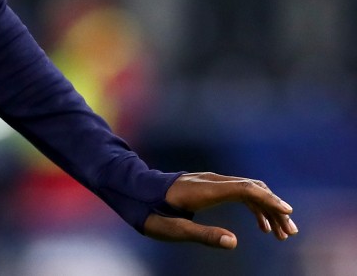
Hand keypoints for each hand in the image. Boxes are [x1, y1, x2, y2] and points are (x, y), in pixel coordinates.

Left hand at [143, 171, 297, 248]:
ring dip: (267, 209)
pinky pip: (238, 193)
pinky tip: (262, 225)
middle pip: (252, 188)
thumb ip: (203, 235)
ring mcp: (210, 181)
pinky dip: (254, 207)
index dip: (268, 200)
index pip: (245, 188)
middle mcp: (210, 180)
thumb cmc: (151, 212)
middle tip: (290, 233)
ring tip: (281, 234)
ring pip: (248, 190)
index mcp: (204, 189)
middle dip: (274, 209)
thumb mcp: (174, 230)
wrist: (132, 190)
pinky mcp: (208, 186)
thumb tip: (234, 242)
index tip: (287, 213)